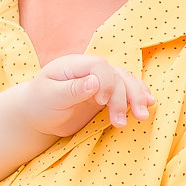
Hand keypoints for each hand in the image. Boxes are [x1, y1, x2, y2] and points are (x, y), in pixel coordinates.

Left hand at [24, 53, 153, 135]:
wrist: (37, 116)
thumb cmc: (39, 104)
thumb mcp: (51, 97)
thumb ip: (72, 89)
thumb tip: (95, 82)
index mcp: (74, 65)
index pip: (100, 66)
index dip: (107, 82)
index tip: (101, 102)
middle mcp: (90, 70)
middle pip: (117, 75)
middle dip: (126, 96)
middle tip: (125, 120)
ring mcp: (100, 82)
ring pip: (125, 82)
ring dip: (136, 98)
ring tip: (142, 116)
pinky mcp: (105, 95)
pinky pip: (125, 92)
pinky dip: (137, 98)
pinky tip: (148, 105)